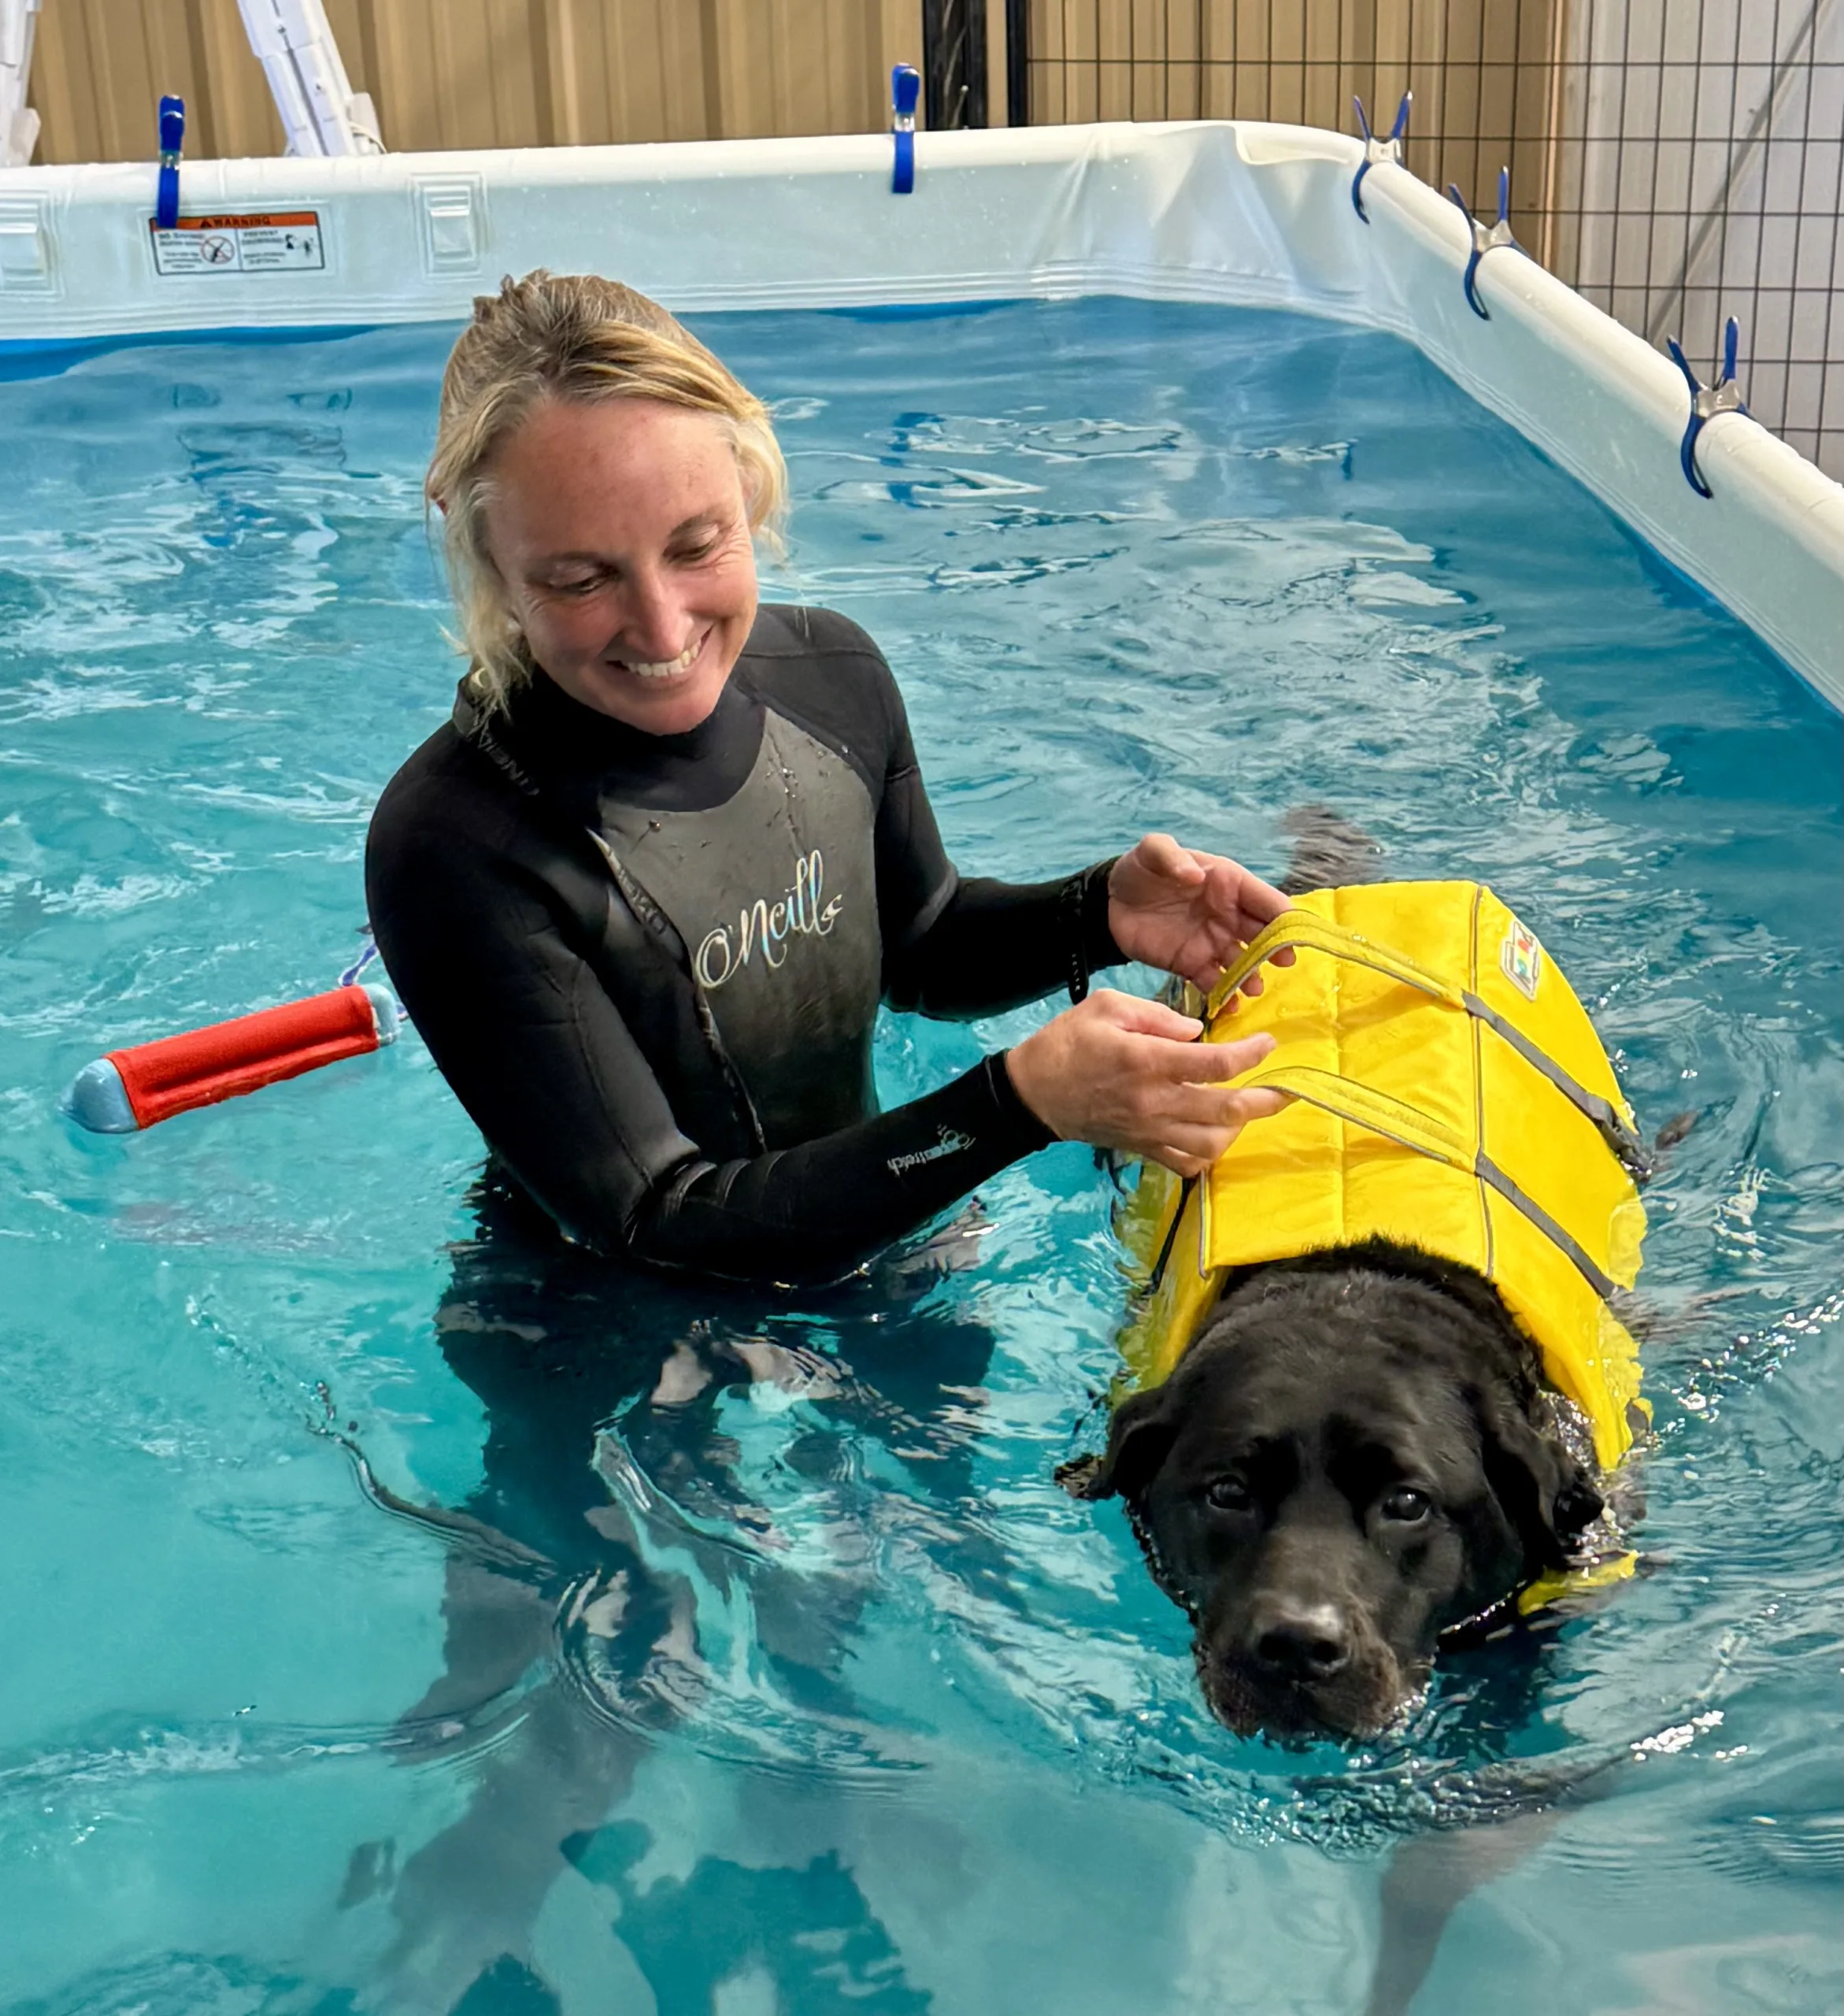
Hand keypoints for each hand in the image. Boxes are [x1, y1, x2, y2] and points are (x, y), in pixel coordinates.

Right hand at [1005, 989, 1289, 1177]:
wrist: (1034, 1092)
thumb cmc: (1069, 1041)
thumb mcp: (1107, 1006)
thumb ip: (1157, 1014)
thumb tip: (1197, 1032)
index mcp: (1148, 1061)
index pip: (1215, 1063)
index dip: (1250, 1054)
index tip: (1268, 1042)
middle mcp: (1154, 1102)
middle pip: (1226, 1110)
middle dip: (1265, 1100)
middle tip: (1288, 1090)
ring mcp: (1150, 1131)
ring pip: (1212, 1143)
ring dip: (1238, 1127)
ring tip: (1245, 1107)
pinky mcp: (1143, 1148)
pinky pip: (1187, 1164)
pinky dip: (1209, 1154)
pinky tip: (1215, 1134)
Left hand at [1107, 833, 1293, 995]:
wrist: (1109, 903)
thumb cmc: (1139, 871)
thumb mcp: (1152, 851)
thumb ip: (1170, 856)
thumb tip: (1195, 874)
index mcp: (1229, 883)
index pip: (1266, 900)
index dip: (1283, 916)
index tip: (1294, 934)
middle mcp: (1229, 914)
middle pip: (1263, 934)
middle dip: (1276, 949)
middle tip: (1283, 963)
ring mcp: (1213, 942)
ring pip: (1243, 962)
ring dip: (1252, 975)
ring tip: (1253, 987)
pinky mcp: (1193, 965)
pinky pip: (1214, 983)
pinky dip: (1224, 995)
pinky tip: (1230, 1006)